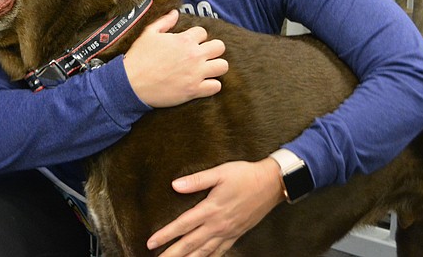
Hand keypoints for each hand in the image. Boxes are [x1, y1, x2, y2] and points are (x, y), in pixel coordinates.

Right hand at [124, 9, 227, 107]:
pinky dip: (211, 86)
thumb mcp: (148, 34)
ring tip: (206, 69)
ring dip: (215, 67)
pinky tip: (202, 84)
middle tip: (202, 55)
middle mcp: (193, 55)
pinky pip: (215, 87)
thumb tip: (175, 13)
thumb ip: (164, 22)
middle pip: (219, 47)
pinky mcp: (194, 90)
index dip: (196, 37)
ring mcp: (195, 74)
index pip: (203, 32)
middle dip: (212, 50)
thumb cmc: (138, 58)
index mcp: (184, 40)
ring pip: (222, 66)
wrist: (131, 84)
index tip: (189, 44)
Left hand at [146, 159, 283, 255]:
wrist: (271, 184)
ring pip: (204, 252)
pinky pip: (220, 252)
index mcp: (211, 209)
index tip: (151, 243)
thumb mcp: (220, 172)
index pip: (183, 225)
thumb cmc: (245, 175)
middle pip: (190, 244)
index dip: (165, 235)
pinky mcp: (236, 234)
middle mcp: (218, 225)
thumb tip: (175, 185)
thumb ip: (196, 180)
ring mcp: (228, 232)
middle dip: (172, 254)